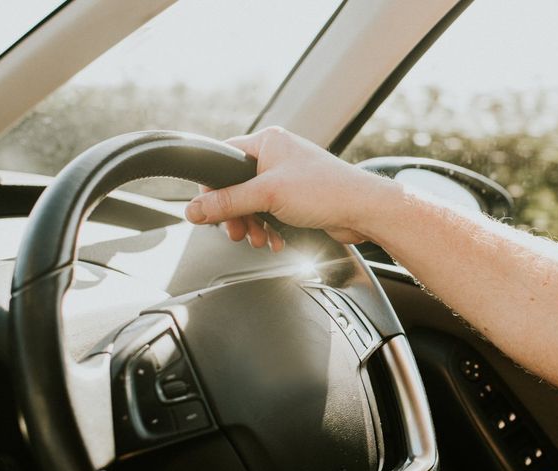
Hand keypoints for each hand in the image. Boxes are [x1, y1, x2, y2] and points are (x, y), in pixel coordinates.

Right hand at [184, 127, 398, 249]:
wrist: (363, 210)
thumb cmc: (325, 191)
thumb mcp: (268, 195)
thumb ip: (228, 202)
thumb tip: (194, 209)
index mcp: (267, 142)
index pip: (223, 160)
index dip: (212, 188)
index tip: (208, 210)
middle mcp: (277, 157)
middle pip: (237, 187)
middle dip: (236, 215)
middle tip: (236, 232)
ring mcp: (288, 178)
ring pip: (254, 204)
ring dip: (253, 226)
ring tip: (258, 240)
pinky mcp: (298, 199)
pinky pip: (272, 214)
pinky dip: (269, 229)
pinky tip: (275, 240)